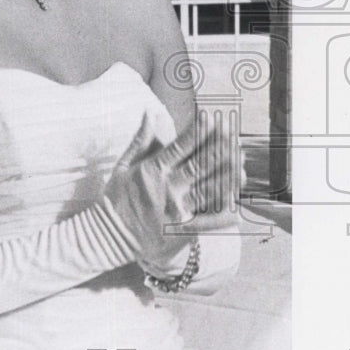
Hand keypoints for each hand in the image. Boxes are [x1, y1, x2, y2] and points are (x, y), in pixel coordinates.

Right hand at [104, 112, 236, 273]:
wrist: (108, 237)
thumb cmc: (116, 199)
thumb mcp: (123, 166)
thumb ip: (141, 140)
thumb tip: (150, 112)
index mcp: (154, 170)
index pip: (181, 146)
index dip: (198, 131)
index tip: (213, 118)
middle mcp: (167, 188)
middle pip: (201, 165)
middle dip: (220, 149)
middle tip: (235, 138)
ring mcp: (177, 210)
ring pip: (210, 190)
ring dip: (228, 176)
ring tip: (241, 165)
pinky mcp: (182, 231)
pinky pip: (208, 222)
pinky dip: (224, 214)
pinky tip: (238, 205)